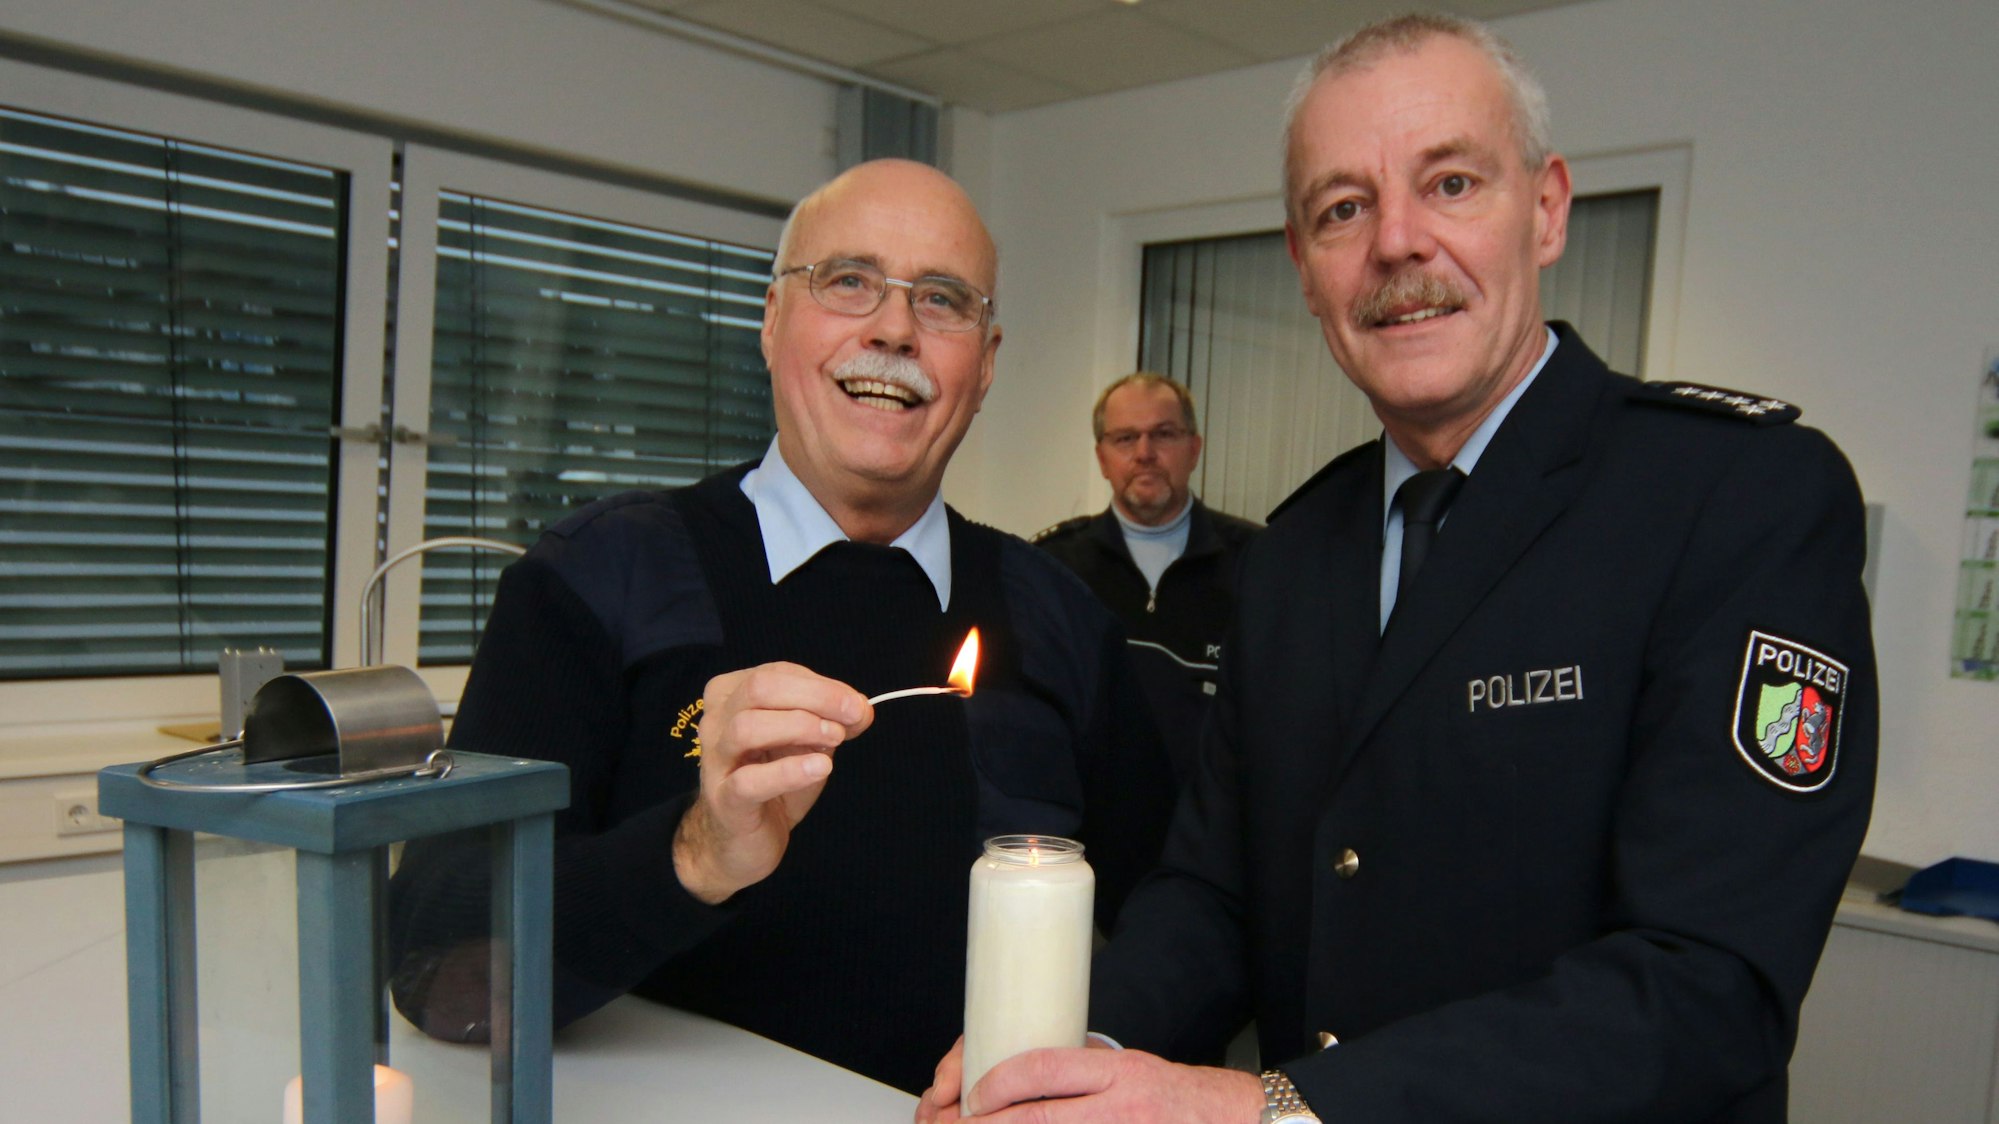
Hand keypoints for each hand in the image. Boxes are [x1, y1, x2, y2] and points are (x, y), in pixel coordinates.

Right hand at [672, 662, 871, 902]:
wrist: (741, 842)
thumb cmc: (773, 784)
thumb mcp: (804, 746)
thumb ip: (829, 723)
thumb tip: (860, 709)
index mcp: (731, 695)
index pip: (778, 673)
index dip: (823, 686)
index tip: (856, 706)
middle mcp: (715, 721)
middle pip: (760, 688)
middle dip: (815, 696)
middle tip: (852, 715)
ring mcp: (715, 761)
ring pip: (747, 727)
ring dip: (800, 726)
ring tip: (835, 739)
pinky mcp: (724, 801)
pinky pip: (750, 781)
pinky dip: (789, 770)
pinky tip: (820, 767)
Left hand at [921, 1043, 1262, 1122]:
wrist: (1228, 1123)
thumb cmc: (1172, 1097)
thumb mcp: (1127, 1068)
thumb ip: (1080, 1073)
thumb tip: (1016, 1078)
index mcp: (1118, 1073)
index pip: (1043, 1069)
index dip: (999, 1083)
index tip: (974, 1095)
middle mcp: (1120, 1108)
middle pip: (1037, 1119)